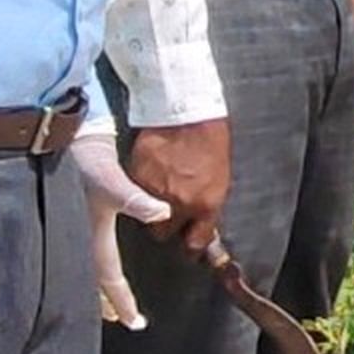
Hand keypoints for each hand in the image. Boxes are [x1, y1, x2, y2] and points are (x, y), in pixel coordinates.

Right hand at [66, 121, 174, 329]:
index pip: (106, 277)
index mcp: (87, 235)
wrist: (65, 139)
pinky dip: (90, 267)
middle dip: (104, 301)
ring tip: (107, 304)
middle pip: (91, 281)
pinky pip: (82, 252)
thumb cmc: (87, 161)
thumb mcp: (111, 181)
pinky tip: (95, 267)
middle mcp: (76, 237)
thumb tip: (160, 214)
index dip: (121, 300)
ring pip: (84, 269)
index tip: (134, 322)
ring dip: (96, 287)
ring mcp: (72, 229)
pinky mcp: (72, 218)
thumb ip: (135, 199)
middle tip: (121, 318)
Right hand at [123, 116, 236, 267]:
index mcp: (206, 204)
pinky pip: (134, 195)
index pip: (195, 242)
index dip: (190, 241)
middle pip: (162, 233)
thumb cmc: (210, 141)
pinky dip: (139, 189)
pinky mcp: (136, 177)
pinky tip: (148, 175)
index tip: (187, 240)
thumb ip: (206, 206)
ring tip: (157, 190)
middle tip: (168, 209)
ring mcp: (155, 191)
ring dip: (149, 208)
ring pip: (144, 217)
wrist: (187, 111)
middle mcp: (179, 203)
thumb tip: (198, 225)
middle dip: (165, 225)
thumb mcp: (219, 178)